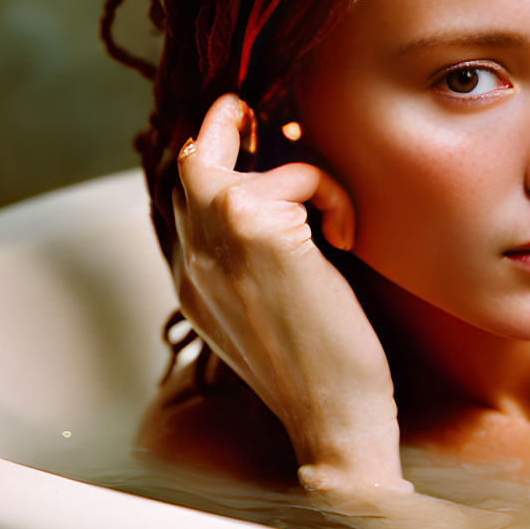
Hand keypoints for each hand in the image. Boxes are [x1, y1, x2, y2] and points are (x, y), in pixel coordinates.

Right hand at [172, 94, 410, 493]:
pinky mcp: (256, 230)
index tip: (246, 145)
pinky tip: (346, 239)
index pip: (183, 203)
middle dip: (216, 128)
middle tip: (245, 108)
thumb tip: (284, 215)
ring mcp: (215, 243)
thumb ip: (250, 265)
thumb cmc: (320, 370)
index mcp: (192, 283)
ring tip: (331, 206)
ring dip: (292, 170)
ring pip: (222, 158)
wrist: (335, 420)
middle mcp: (191, 261)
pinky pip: (297, 174)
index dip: (212, 166)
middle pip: (185, 166)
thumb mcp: (269, 315)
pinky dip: (331, 193)